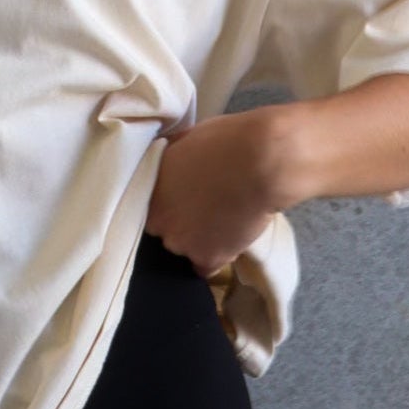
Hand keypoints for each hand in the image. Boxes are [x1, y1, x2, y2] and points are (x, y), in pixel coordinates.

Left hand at [144, 109, 278, 275]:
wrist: (261, 162)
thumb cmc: (224, 141)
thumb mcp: (182, 140)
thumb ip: (168, 162)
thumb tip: (168, 164)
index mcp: (148, 192)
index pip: (149, 208)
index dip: (169, 203)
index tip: (184, 197)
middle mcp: (158, 223)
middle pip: (167, 229)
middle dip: (182, 220)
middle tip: (206, 204)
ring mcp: (182, 244)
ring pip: (186, 248)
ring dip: (200, 239)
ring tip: (224, 219)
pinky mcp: (209, 258)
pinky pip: (206, 268)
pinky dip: (217, 256)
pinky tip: (228, 240)